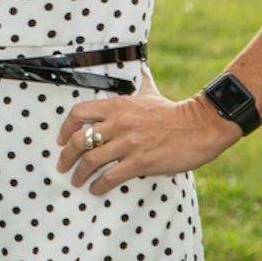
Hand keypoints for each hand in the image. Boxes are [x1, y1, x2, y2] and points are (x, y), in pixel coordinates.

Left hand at [56, 70, 241, 193]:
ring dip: (79, 173)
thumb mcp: (150, 93)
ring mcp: (128, 143)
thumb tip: (140, 70)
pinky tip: (96, 190)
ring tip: (76, 181)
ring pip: (91, 160)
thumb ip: (139, 84)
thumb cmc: (174, 112)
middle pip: (79, 140)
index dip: (65, 128)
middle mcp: (117, 123)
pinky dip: (99, 185)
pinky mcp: (140, 162)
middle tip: (62, 165)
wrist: (200, 127)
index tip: (61, 139)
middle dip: (66, 156)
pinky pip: (111, 176)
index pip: (78, 113)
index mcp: (116, 106)